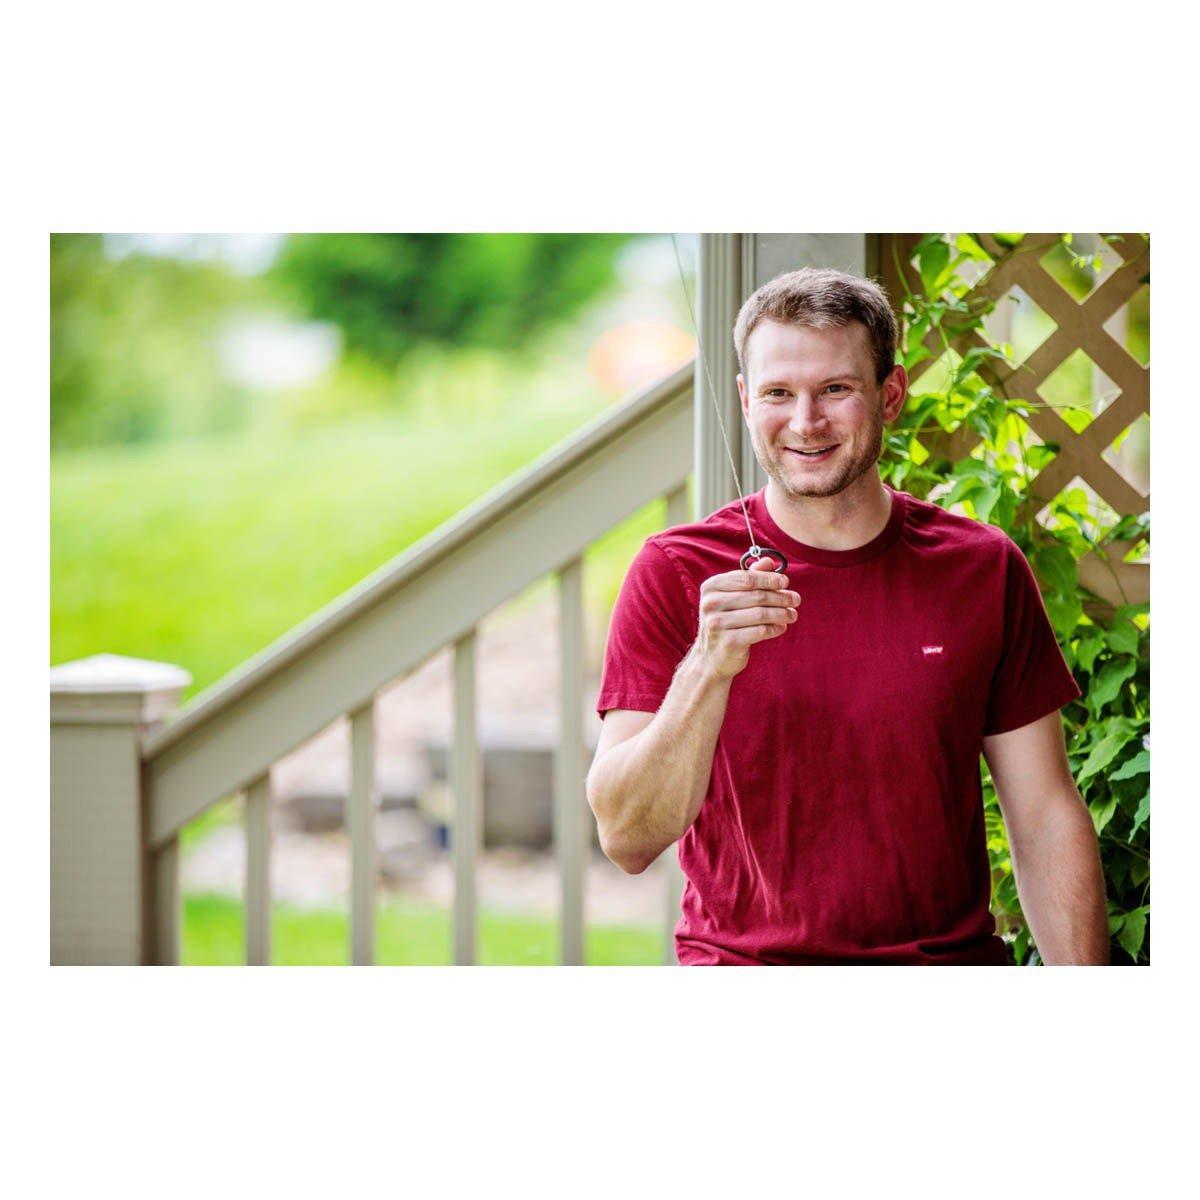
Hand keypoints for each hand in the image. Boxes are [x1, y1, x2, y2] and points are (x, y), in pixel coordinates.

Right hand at [693, 557, 799, 678]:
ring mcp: (718, 624)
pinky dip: (775, 628)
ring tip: (792, 614)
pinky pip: (761, 631)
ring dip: (782, 613)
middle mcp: (711, 604)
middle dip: (780, 597)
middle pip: (756, 596)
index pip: (747, 578)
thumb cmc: (725, 622)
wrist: (710, 658)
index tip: (785, 582)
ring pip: (761, 614)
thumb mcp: (732, 597)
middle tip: (795, 599)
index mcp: (711, 587)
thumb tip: (768, 560)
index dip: (769, 579)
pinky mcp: (728, 642)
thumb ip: (749, 577)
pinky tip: (781, 627)